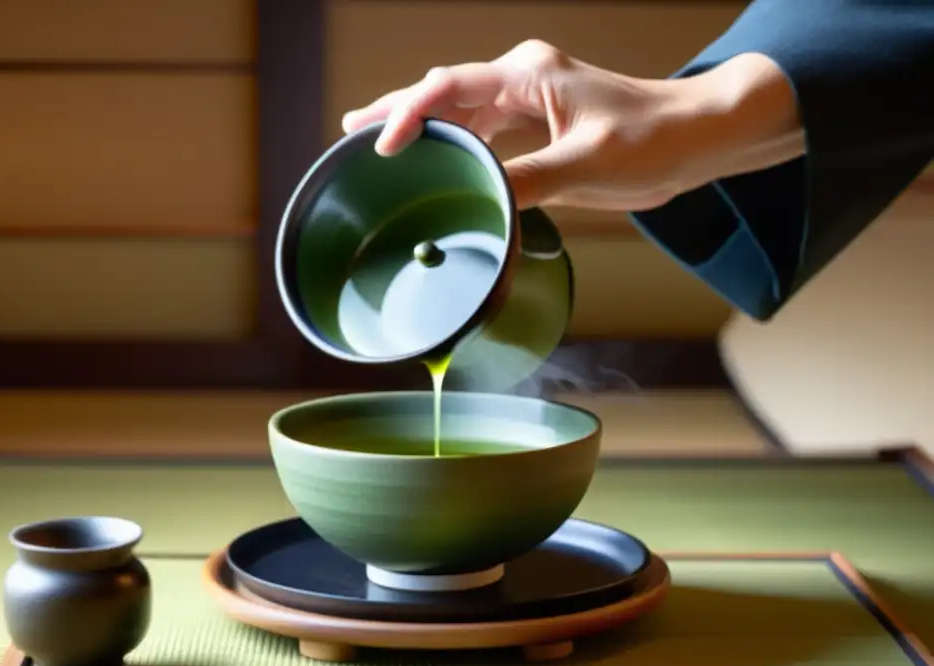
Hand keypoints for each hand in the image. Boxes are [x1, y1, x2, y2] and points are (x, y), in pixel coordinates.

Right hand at [341, 40, 804, 211]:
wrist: (697, 137)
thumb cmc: (654, 138)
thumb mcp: (588, 163)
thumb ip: (530, 182)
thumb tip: (485, 204)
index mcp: (528, 76)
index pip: (451, 87)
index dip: (411, 114)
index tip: (384, 146)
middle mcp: (524, 81)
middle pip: (445, 91)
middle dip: (398, 111)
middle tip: (353, 131)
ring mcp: (532, 101)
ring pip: (463, 111)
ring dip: (426, 129)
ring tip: (383, 146)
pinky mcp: (543, 124)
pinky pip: (488, 130)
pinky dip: (459, 144)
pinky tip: (443, 161)